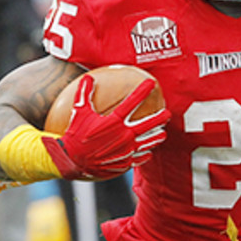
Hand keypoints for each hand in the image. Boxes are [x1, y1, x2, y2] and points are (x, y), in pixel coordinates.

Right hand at [42, 75, 169, 179]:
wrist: (72, 160)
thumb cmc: (75, 134)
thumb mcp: (78, 112)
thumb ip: (84, 94)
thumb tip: (88, 77)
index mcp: (114, 121)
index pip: (132, 102)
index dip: (143, 91)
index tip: (151, 83)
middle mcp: (123, 135)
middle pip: (148, 124)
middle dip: (160, 118)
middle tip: (168, 113)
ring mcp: (125, 150)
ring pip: (148, 142)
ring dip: (156, 137)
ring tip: (163, 133)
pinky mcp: (124, 163)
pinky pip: (139, 158)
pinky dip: (145, 154)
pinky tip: (149, 152)